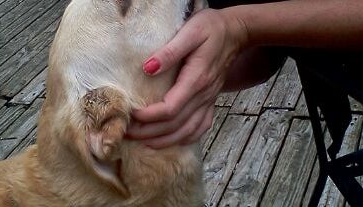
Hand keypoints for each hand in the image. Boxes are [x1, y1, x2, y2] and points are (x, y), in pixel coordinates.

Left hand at [126, 9, 246, 148]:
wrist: (235, 32)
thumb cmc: (210, 28)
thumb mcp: (190, 32)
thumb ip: (169, 51)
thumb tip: (147, 68)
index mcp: (196, 80)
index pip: (170, 109)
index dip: (148, 116)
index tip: (130, 114)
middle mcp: (204, 95)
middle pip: (175, 125)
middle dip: (149, 132)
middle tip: (127, 133)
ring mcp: (209, 100)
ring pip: (188, 131)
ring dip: (165, 140)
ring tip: (143, 142)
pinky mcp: (211, 101)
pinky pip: (201, 127)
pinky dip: (185, 138)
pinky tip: (172, 141)